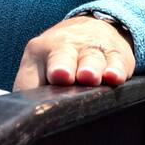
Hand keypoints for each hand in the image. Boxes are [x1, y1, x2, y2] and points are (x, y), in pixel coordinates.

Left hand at [13, 16, 135, 89]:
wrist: (88, 28)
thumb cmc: (59, 59)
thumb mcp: (38, 69)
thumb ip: (31, 88)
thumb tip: (27, 115)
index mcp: (39, 52)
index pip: (34, 70)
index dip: (35, 79)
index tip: (39, 83)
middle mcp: (64, 46)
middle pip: (61, 55)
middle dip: (61, 65)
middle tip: (61, 75)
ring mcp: (91, 48)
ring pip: (90, 57)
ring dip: (90, 67)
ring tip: (88, 76)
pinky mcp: (115, 53)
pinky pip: (116, 60)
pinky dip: (115, 69)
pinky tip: (113, 76)